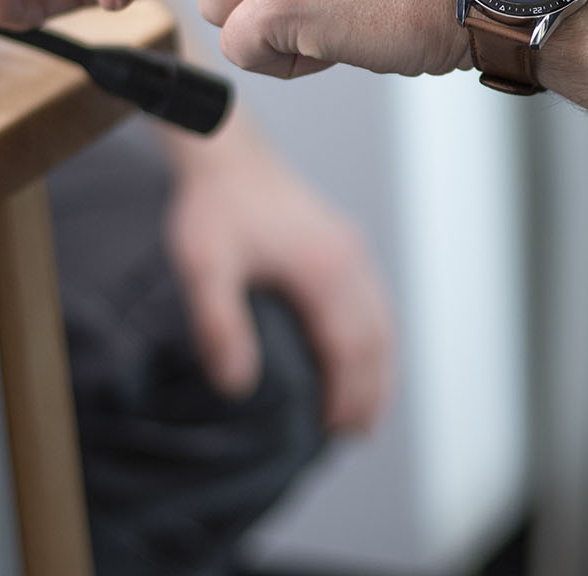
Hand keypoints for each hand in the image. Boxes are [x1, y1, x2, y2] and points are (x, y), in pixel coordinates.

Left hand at [162, 122, 392, 431]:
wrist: (228, 153)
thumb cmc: (215, 207)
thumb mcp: (205, 269)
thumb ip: (221, 327)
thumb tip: (239, 386)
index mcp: (323, 272)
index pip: (348, 349)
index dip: (346, 395)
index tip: (334, 431)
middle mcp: (349, 262)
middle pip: (376, 340)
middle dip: (371, 391)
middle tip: (358, 434)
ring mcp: (351, 251)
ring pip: (382, 320)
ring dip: (380, 366)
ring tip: (368, 407)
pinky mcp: (343, 244)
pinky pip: (374, 300)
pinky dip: (376, 336)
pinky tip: (362, 351)